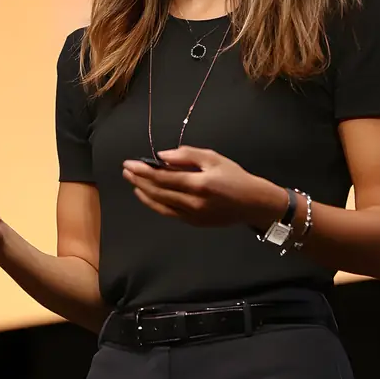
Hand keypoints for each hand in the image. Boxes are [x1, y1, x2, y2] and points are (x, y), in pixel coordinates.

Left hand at [122, 146, 273, 227]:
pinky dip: (154, 204)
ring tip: (132, 181)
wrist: (253, 203)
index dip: (143, 170)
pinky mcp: (193, 223)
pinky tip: (146, 196)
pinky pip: (168, 213)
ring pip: (160, 204)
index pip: (163, 177)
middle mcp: (193, 202)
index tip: (130, 163)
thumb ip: (187, 155)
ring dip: (143, 193)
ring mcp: (192, 215)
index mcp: (199, 184)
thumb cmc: (235, 177)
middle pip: (158, 191)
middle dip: (139, 180)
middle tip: (126, 170)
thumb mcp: (214, 158)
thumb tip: (162, 156)